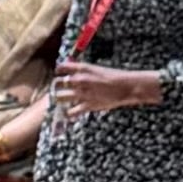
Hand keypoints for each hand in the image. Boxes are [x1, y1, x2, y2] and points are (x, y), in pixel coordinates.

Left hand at [50, 58, 165, 110]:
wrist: (126, 86)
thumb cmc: (115, 77)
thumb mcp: (97, 69)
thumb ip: (84, 71)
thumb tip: (74, 73)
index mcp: (82, 68)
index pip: (61, 67)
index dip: (58, 71)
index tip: (58, 74)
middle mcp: (79, 80)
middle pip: (57, 83)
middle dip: (56, 86)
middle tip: (57, 89)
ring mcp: (81, 93)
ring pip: (60, 97)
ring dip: (60, 99)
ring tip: (62, 100)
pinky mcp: (87, 105)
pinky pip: (71, 112)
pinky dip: (69, 114)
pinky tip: (69, 114)